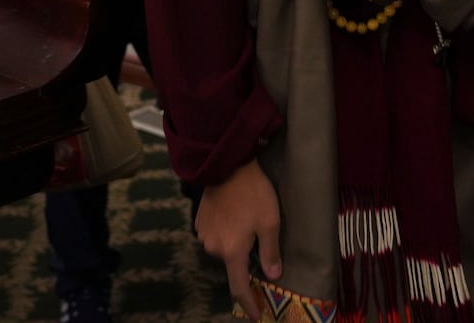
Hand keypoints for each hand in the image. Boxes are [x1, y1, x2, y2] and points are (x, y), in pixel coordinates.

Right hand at [196, 160, 282, 318]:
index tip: (256, 315)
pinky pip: (216, 236)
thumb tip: (273, 275)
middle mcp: (214, 248)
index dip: (248, 303)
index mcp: (232, 252)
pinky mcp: (199, 222)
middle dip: (245, 260)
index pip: (239, 287)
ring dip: (235, 243)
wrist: (226, 165)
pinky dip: (226, 232)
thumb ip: (270, 252)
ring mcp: (204, 235)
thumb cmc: (253, 193)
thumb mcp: (270, 222)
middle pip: (233, 264)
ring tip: (247, 223)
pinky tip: (236, 216)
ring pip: (224, 249)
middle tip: (259, 243)